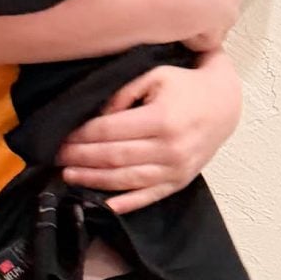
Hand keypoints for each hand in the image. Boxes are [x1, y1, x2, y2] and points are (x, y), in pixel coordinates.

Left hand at [58, 47, 243, 214]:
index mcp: (161, 119)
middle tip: (56, 156)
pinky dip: (124, 203)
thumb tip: (97, 116)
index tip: (62, 136)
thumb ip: (123, 92)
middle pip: (114, 157)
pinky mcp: (179, 182)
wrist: (224, 105)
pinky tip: (102, 204)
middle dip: (81, 157)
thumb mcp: (155, 75)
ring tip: (69, 176)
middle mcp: (169, 148)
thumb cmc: (185, 86)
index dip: (82, 135)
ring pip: (126, 180)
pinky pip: (148, 197)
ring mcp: (175, 169)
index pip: (110, 131)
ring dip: (94, 180)